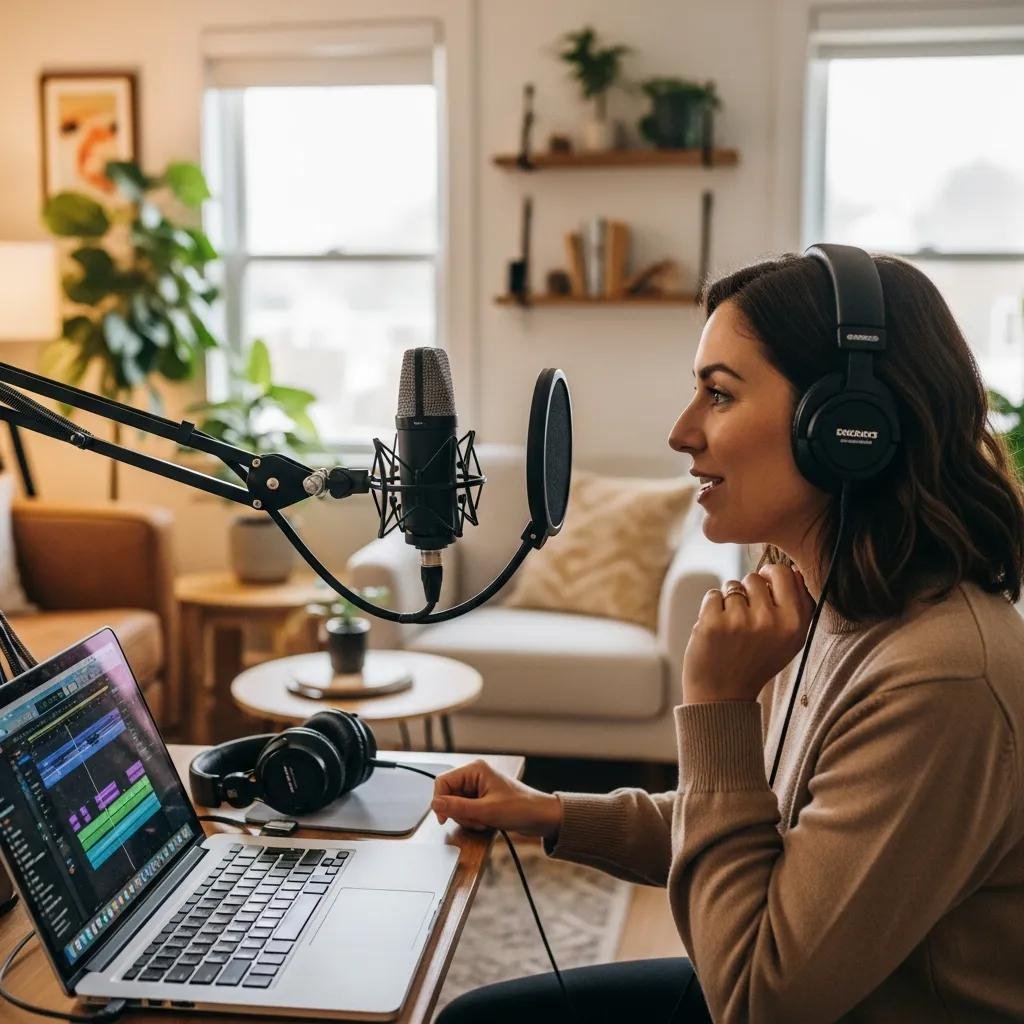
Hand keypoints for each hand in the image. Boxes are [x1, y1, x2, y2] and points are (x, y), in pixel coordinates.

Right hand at [431, 759, 563, 838]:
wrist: (541, 817)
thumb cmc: (521, 808)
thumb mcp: (486, 811)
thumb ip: (458, 807)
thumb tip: (435, 804)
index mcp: (475, 769)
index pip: (443, 781)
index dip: (440, 800)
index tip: (443, 819)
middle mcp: (474, 775)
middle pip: (448, 794)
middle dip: (458, 812)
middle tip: (475, 820)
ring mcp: (478, 788)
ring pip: (456, 805)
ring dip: (466, 818)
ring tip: (483, 822)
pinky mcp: (482, 799)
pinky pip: (466, 810)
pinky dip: (472, 820)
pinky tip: (485, 822)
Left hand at [681, 564, 815, 703]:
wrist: (722, 695)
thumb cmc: (756, 663)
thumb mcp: (789, 641)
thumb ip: (798, 607)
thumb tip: (794, 571)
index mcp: (794, 624)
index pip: (786, 573)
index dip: (772, 574)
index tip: (764, 587)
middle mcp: (770, 621)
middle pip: (755, 577)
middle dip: (747, 590)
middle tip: (745, 617)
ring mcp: (740, 621)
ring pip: (732, 585)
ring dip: (728, 601)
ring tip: (731, 629)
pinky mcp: (713, 623)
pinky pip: (712, 595)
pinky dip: (711, 608)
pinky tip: (717, 631)